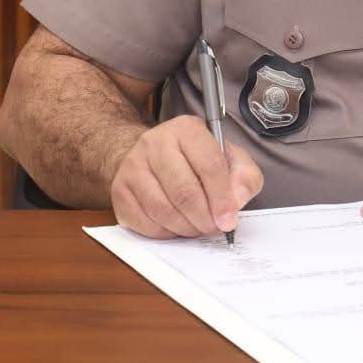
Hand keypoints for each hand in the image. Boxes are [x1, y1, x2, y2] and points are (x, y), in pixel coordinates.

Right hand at [110, 115, 263, 238]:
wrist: (150, 155)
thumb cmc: (195, 159)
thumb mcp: (229, 157)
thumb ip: (244, 176)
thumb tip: (237, 200)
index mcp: (187, 129)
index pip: (209, 165)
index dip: (222, 198)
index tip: (229, 220)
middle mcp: (155, 143)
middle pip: (184, 191)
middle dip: (203, 218)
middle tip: (213, 228)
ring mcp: (133, 167)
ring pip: (162, 209)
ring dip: (185, 227)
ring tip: (197, 227)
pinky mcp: (119, 191)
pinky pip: (144, 222)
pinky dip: (165, 232)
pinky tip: (176, 226)